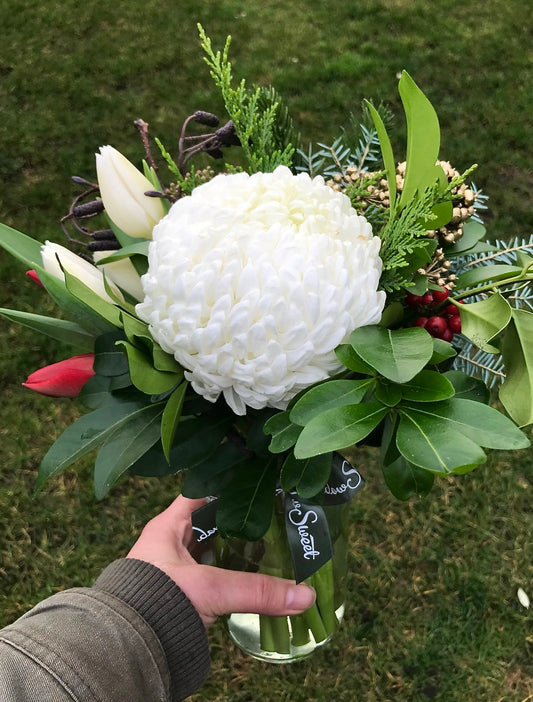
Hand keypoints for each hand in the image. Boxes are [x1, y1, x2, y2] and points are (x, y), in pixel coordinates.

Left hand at [127, 495, 315, 626]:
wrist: (128, 646)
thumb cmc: (157, 601)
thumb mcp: (210, 588)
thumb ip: (256, 590)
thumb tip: (305, 595)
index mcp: (169, 525)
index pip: (201, 490)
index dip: (227, 483)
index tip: (256, 480)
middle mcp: (170, 541)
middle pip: (211, 520)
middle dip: (239, 518)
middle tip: (273, 513)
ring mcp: (176, 567)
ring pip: (212, 548)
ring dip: (235, 547)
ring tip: (270, 540)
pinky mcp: (182, 590)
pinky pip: (212, 573)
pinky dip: (230, 573)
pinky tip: (251, 573)